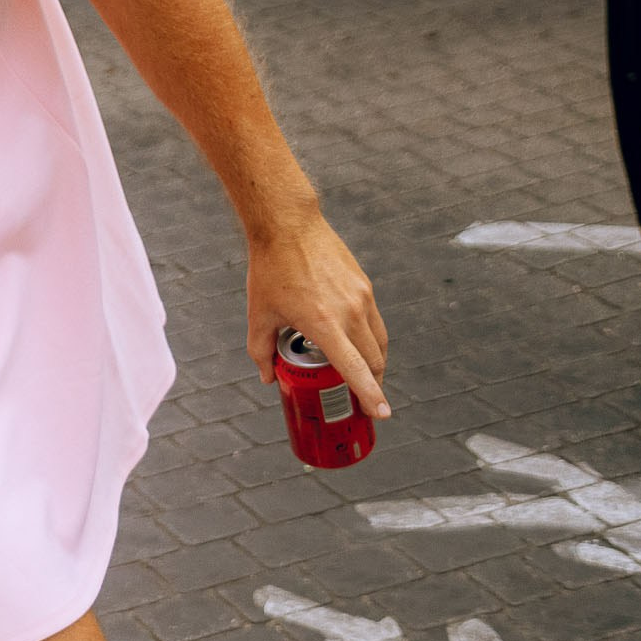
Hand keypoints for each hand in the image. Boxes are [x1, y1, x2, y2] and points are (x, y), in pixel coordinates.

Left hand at [244, 211, 390, 419]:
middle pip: (374, 361)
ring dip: (375, 364)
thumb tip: (269, 378)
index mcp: (324, 325)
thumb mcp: (259, 314)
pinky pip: (375, 322)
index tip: (381, 414)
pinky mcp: (365, 286)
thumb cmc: (270, 271)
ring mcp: (361, 298)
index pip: (355, 370)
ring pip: (379, 342)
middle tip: (366, 401)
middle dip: (373, 385)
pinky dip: (371, 340)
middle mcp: (350, 313)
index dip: (371, 395)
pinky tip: (357, 344)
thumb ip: (260, 351)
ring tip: (365, 377)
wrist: (288, 226)